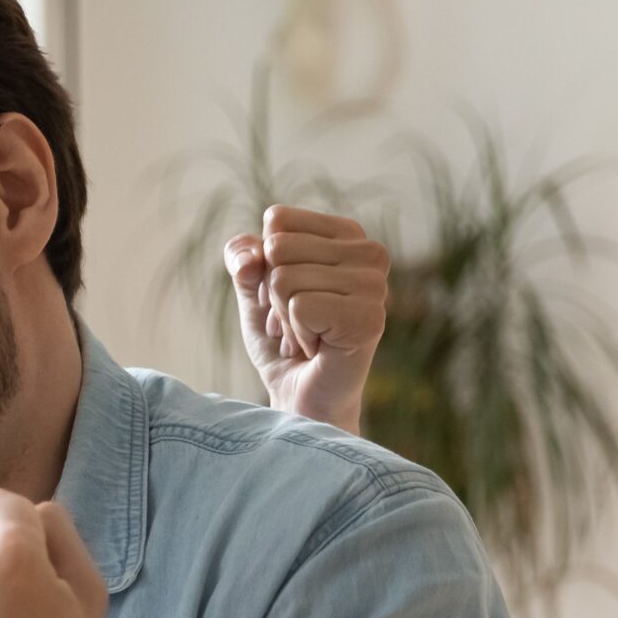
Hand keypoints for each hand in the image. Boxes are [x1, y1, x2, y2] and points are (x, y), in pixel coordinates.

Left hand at [224, 205, 388, 433]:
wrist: (299, 397)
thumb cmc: (281, 340)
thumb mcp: (252, 289)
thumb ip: (242, 257)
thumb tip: (252, 256)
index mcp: (347, 233)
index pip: (277, 220)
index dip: (266, 263)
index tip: (288, 295)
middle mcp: (370, 252)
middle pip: (278, 248)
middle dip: (272, 294)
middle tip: (299, 322)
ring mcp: (376, 286)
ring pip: (284, 278)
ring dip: (284, 318)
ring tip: (309, 337)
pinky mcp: (370, 318)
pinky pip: (299, 306)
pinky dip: (295, 334)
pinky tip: (318, 349)